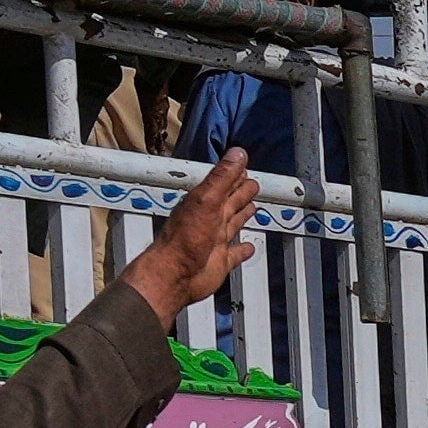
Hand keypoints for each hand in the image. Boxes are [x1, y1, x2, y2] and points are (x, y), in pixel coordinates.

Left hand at [122, 146, 263, 329]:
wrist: (175, 274)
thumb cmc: (186, 238)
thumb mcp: (206, 201)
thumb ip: (222, 177)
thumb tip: (238, 153)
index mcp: (206, 203)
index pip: (224, 184)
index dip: (235, 175)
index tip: (244, 165)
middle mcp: (210, 220)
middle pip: (230, 203)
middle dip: (241, 193)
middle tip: (253, 184)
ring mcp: (215, 242)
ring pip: (233, 224)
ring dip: (242, 216)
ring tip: (251, 207)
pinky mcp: (220, 262)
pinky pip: (235, 253)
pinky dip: (243, 250)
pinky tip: (248, 247)